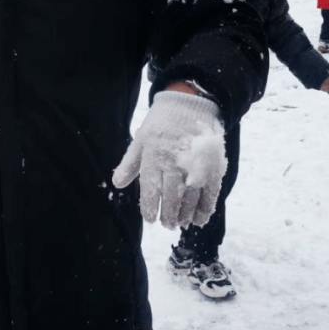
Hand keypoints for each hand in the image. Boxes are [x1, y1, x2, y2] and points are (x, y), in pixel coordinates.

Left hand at [112, 91, 226, 228]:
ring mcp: (195, 165)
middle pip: (171, 198)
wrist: (190, 104)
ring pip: (190, 198)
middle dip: (168, 215)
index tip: (150, 219)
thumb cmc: (161, 124)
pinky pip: (210, 192)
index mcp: (154, 157)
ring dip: (185, 215)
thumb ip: (130, 164)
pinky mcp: (212, 165)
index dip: (149, 208)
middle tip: (167, 225)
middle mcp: (174, 163)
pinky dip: (205, 208)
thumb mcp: (141, 140)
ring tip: (180, 223)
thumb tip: (117, 184)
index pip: (150, 189)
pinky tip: (199, 219)